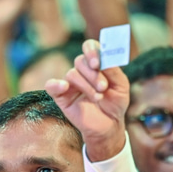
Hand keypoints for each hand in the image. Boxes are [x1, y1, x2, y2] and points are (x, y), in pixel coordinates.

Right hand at [44, 39, 129, 159]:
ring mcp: (70, 83)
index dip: (91, 51)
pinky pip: (51, 85)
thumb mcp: (121, 85)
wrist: (109, 125)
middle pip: (80, 60)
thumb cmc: (115, 103)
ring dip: (86, 86)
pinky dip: (56, 84)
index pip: (89, 47)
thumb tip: (104, 57)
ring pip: (72, 73)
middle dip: (93, 74)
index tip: (97, 63)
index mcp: (96, 64)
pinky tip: (64, 87)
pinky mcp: (61, 96)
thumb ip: (113, 70)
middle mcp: (82, 71)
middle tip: (103, 87)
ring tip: (98, 98)